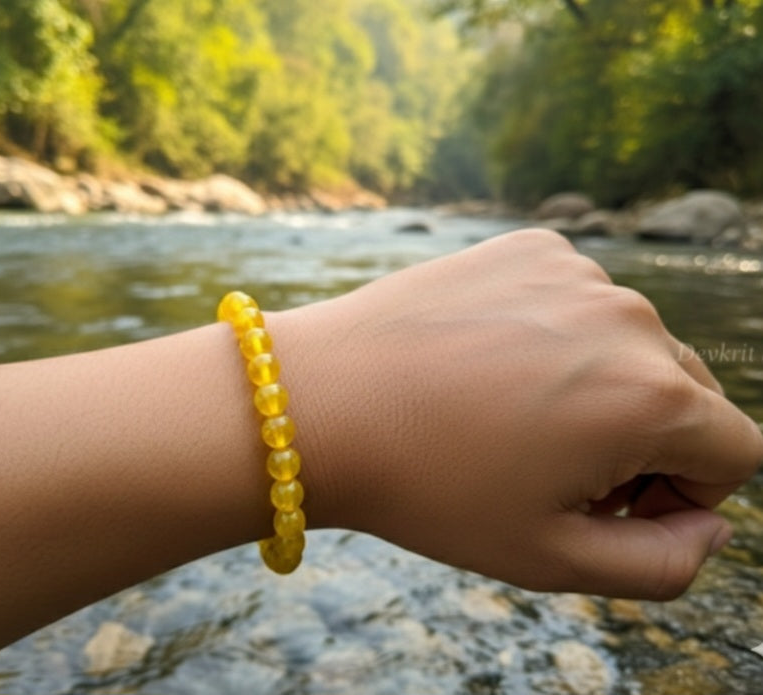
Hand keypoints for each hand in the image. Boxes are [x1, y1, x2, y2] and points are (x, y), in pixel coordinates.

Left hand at [274, 229, 762, 598]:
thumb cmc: (429, 488)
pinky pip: (578, 302)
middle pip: (686, 394)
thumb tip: (709, 526)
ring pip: (631, 345)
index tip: (605, 506)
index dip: (681, 495)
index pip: (732, 453)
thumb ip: (662, 566)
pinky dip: (556, 335)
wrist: (321, 401)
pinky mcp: (530, 247)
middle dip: (644, 443)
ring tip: (511, 417)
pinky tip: (489, 363)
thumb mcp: (551, 559)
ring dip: (599, 386)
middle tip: (550, 470)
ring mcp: (577, 272)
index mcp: (651, 398)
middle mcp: (629, 319)